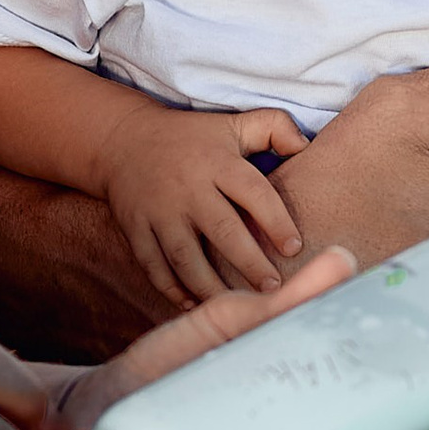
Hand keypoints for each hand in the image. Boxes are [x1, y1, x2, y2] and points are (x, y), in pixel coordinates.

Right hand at [99, 99, 307, 304]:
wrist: (123, 140)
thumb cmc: (191, 138)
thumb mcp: (233, 124)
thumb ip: (275, 128)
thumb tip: (305, 146)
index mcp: (217, 163)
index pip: (253, 193)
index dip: (276, 221)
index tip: (293, 248)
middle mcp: (188, 189)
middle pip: (222, 230)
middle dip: (250, 263)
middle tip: (274, 288)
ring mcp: (159, 211)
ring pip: (185, 256)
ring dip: (211, 285)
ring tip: (238, 305)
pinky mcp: (135, 228)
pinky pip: (153, 264)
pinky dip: (171, 288)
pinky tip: (193, 305)